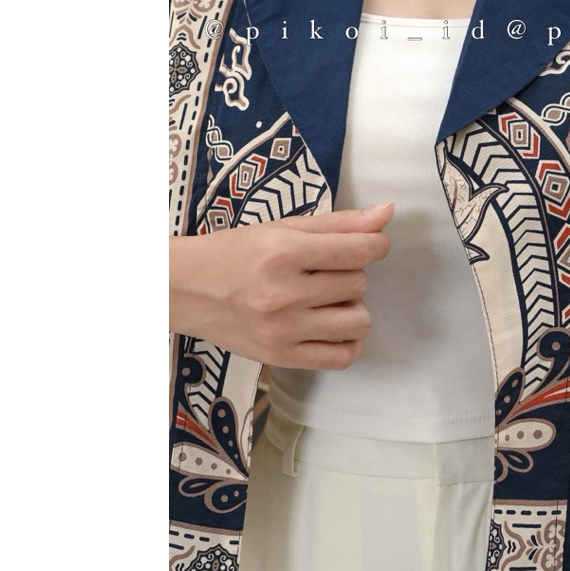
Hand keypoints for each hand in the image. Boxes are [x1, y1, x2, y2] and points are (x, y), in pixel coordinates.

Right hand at [169, 202, 393, 368]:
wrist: (181, 290)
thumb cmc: (233, 252)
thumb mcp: (282, 228)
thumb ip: (339, 223)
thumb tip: (388, 212)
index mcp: (283, 253)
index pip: (358, 251)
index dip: (376, 244)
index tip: (371, 244)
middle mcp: (283, 294)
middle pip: (358, 284)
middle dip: (350, 273)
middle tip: (324, 271)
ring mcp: (282, 331)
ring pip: (358, 320)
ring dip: (353, 306)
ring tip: (329, 298)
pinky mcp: (280, 358)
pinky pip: (341, 357)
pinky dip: (350, 341)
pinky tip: (335, 326)